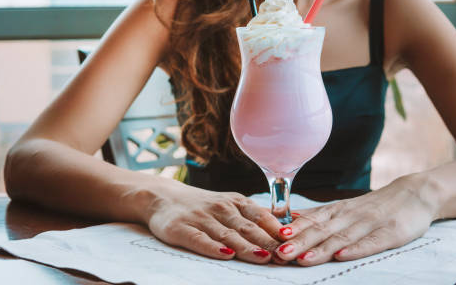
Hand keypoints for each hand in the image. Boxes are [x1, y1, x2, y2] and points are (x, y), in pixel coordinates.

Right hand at [144, 183, 283, 263]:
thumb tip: (285, 230)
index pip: (261, 217)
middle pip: (248, 228)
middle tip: (285, 256)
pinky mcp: (182, 229)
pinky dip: (213, 247)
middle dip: (268, 242)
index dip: (277, 231)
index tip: (293, 243)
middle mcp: (221, 208)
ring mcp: (201, 219)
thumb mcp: (230, 204)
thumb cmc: (203, 205)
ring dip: (247, 247)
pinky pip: (200, 240)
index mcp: (236, 202)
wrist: (163, 197)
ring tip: (263, 257)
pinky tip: (225, 255)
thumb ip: (253, 216)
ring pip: (228, 235)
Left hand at [273, 174, 438, 265]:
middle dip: (300, 242)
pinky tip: (342, 256)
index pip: (311, 220)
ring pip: (342, 238)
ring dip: (321, 249)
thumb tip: (288, 220)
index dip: (292, 231)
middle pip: (322, 231)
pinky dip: (356, 249)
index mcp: (338, 211)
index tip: (272, 239)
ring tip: (302, 259)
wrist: (415, 193)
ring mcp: (370, 224)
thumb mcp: (345, 207)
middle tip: (280, 253)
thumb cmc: (375, 205)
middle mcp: (350, 216)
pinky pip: (371, 242)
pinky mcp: (390, 233)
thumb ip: (319, 215)